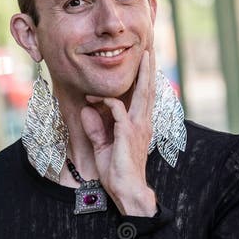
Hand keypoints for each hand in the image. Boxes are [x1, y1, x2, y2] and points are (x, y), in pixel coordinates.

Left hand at [80, 49, 157, 215]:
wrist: (128, 190)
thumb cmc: (118, 172)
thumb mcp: (103, 146)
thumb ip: (96, 127)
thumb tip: (88, 110)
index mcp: (139, 124)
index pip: (144, 96)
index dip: (143, 79)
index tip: (141, 63)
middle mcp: (143, 123)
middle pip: (148, 90)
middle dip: (149, 69)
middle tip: (150, 49)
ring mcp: (138, 127)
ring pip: (142, 94)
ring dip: (141, 74)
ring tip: (144, 57)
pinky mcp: (128, 133)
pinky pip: (118, 109)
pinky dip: (107, 101)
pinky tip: (95, 99)